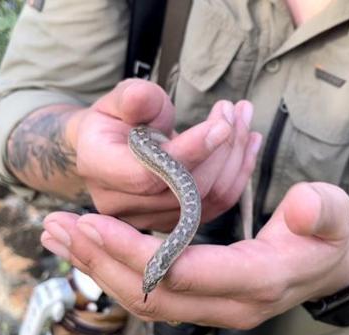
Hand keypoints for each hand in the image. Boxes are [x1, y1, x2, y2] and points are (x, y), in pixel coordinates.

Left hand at [41, 182, 348, 328]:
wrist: (329, 266)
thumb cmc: (327, 235)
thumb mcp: (334, 213)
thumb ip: (322, 210)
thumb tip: (301, 208)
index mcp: (258, 279)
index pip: (185, 272)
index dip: (136, 251)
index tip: (92, 222)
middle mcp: (230, 304)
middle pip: (153, 294)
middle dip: (101, 261)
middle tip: (59, 227)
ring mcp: (215, 309)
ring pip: (146, 301)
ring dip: (99, 270)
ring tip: (60, 237)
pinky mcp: (205, 303)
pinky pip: (153, 296)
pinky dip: (116, 273)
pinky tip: (92, 250)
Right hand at [71, 79, 261, 230]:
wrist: (110, 148)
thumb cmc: (116, 118)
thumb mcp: (119, 99)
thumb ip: (133, 98)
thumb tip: (141, 96)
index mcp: (99, 168)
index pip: (149, 174)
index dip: (190, 152)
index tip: (222, 123)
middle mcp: (120, 203)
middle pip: (186, 188)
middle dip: (221, 147)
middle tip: (235, 110)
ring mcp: (149, 219)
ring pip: (208, 197)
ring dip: (236, 157)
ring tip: (243, 118)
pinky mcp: (176, 223)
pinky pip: (217, 205)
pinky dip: (239, 173)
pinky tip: (249, 142)